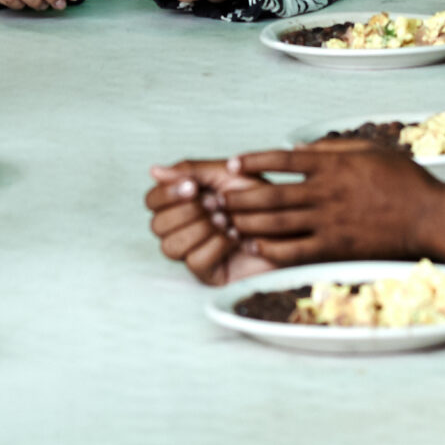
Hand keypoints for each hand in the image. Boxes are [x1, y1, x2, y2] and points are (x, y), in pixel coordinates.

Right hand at [146, 160, 275, 286]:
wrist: (292, 223)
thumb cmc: (262, 198)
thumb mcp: (227, 174)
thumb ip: (190, 169)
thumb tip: (153, 170)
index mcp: (184, 203)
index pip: (152, 201)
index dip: (166, 194)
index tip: (192, 187)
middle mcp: (184, 229)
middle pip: (156, 225)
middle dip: (185, 212)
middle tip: (214, 204)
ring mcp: (194, 253)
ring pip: (170, 246)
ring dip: (199, 228)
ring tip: (226, 220)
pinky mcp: (210, 274)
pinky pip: (196, 262)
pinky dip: (215, 245)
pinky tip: (234, 237)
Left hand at [214, 144, 442, 266]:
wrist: (429, 216)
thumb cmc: (403, 179)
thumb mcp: (367, 150)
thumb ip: (331, 148)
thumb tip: (299, 150)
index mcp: (331, 166)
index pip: (282, 161)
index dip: (254, 162)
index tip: (233, 163)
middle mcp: (325, 193)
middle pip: (271, 194)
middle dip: (239, 196)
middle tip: (215, 197)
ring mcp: (329, 222)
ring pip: (277, 222)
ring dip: (247, 222)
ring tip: (224, 221)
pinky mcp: (336, 247)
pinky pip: (296, 250)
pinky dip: (271, 249)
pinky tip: (254, 247)